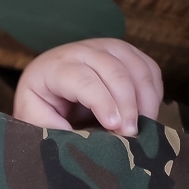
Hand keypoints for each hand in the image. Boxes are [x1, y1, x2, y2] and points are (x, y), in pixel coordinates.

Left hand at [13, 38, 162, 134]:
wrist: (46, 84)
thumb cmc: (40, 105)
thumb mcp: (35, 119)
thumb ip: (54, 128)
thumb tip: (83, 141)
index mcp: (55, 67)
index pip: (84, 80)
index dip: (103, 102)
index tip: (115, 127)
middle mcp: (82, 51)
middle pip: (114, 70)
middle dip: (128, 104)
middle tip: (132, 133)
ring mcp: (106, 48)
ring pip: (136, 66)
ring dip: (146, 98)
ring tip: (144, 126)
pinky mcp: (125, 53)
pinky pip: (148, 68)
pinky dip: (153, 91)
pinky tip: (148, 113)